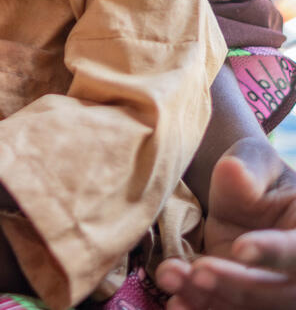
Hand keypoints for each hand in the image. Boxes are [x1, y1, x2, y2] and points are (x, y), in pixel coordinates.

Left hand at [156, 135, 295, 308]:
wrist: (239, 194)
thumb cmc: (253, 173)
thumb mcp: (253, 161)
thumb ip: (248, 169)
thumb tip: (234, 171)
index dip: (271, 253)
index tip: (239, 248)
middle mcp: (294, 273)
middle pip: (275, 291)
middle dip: (234, 283)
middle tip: (198, 270)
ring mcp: (270, 291)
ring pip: (248, 307)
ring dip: (209, 298)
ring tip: (172, 278)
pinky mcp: (242, 300)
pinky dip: (200, 309)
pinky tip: (175, 303)